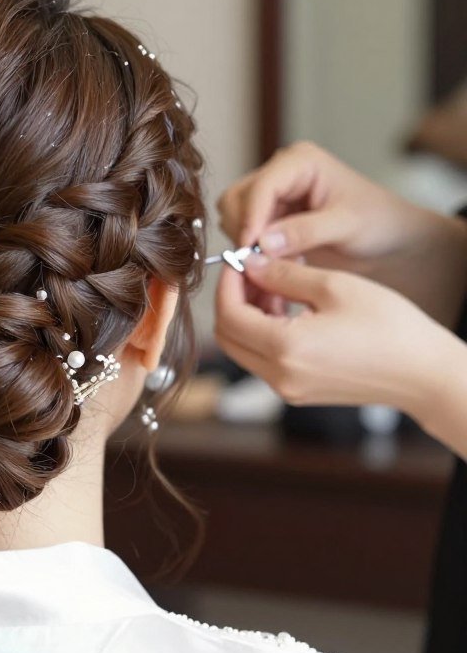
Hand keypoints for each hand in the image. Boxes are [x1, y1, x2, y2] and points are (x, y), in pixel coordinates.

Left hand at [214, 253, 450, 413]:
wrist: (424, 373)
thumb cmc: (389, 327)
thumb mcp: (334, 286)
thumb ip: (282, 274)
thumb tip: (249, 265)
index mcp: (285, 350)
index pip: (229, 315)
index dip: (227, 284)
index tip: (238, 260)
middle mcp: (279, 377)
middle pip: (227, 337)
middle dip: (232, 300)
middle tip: (251, 272)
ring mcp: (287, 390)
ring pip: (243, 349)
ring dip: (247, 316)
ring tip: (274, 285)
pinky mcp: (298, 392)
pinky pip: (264, 360)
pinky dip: (264, 332)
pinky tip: (286, 308)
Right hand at [216, 141, 466, 327]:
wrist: (390, 241)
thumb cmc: (379, 224)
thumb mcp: (346, 226)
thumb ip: (304, 232)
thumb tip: (262, 243)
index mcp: (300, 162)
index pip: (260, 187)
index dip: (250, 218)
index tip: (249, 249)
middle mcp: (279, 173)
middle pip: (236, 199)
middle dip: (244, 230)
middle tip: (262, 262)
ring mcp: (271, 195)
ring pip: (232, 216)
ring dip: (245, 242)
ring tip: (276, 264)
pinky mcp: (267, 216)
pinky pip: (242, 231)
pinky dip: (251, 250)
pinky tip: (277, 264)